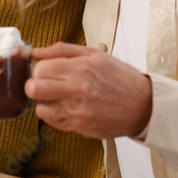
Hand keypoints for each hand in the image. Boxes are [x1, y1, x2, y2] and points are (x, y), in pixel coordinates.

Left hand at [26, 43, 152, 138]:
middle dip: (34, 86)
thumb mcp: (95, 55)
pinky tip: (64, 108)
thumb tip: (35, 51)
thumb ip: (62, 50)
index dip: (40, 69)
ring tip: (56, 98)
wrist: (143, 106)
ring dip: (43, 102)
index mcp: (82, 67)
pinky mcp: (80, 127)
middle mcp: (78, 89)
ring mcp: (78, 110)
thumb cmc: (120, 78)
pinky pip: (52, 122)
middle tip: (44, 85)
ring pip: (40, 108)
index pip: (41, 68)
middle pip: (34, 88)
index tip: (47, 71)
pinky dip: (53, 115)